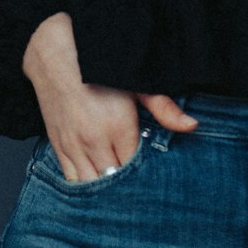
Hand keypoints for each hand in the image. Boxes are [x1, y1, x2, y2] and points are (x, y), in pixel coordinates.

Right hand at [21, 12, 198, 182]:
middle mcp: (94, 142)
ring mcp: (74, 147)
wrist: (55, 56)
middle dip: (126, 187)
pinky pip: (71, 180)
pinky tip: (96, 184)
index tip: (155, 178)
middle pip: (114, 182)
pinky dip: (84, 186)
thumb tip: (191, 125)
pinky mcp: (58, 147)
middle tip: (140, 191)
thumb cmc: (98, 68)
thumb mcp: (136, 84)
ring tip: (118, 191)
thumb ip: (164, 108)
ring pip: (91, 186)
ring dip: (104, 189)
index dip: (145, 176)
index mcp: (118, 128)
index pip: (136, 169)